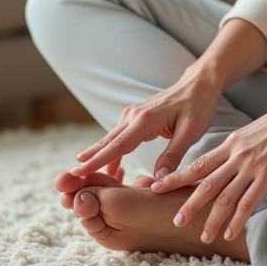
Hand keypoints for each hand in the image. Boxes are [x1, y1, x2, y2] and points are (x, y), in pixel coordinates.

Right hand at [74, 19, 266, 179]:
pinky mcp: (133, 117)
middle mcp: (133, 115)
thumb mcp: (191, 132)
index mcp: (145, 120)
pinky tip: (98, 163)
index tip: (78, 171)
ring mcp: (131, 115)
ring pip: (109, 139)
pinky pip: (117, 137)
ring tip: (78, 174)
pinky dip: (106, 150)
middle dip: (88, 160)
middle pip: (107, 142)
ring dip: (95, 156)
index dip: (97, 160)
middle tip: (68, 178)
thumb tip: (159, 181)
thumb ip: (173, 155)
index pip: (117, 144)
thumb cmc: (197, 107)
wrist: (198, 85)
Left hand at [151, 70, 266, 243]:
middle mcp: (237, 154)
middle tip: (175, 220)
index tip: (159, 186)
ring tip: (203, 235)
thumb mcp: (256, 131)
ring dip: (212, 218)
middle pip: (206, 182)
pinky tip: (230, 232)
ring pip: (225, 196)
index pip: (199, 163)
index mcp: (232, 142)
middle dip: (189, 203)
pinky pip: (249, 201)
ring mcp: (252, 165)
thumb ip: (241, 146)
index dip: (178, 176)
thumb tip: (233, 158)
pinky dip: (237, 219)